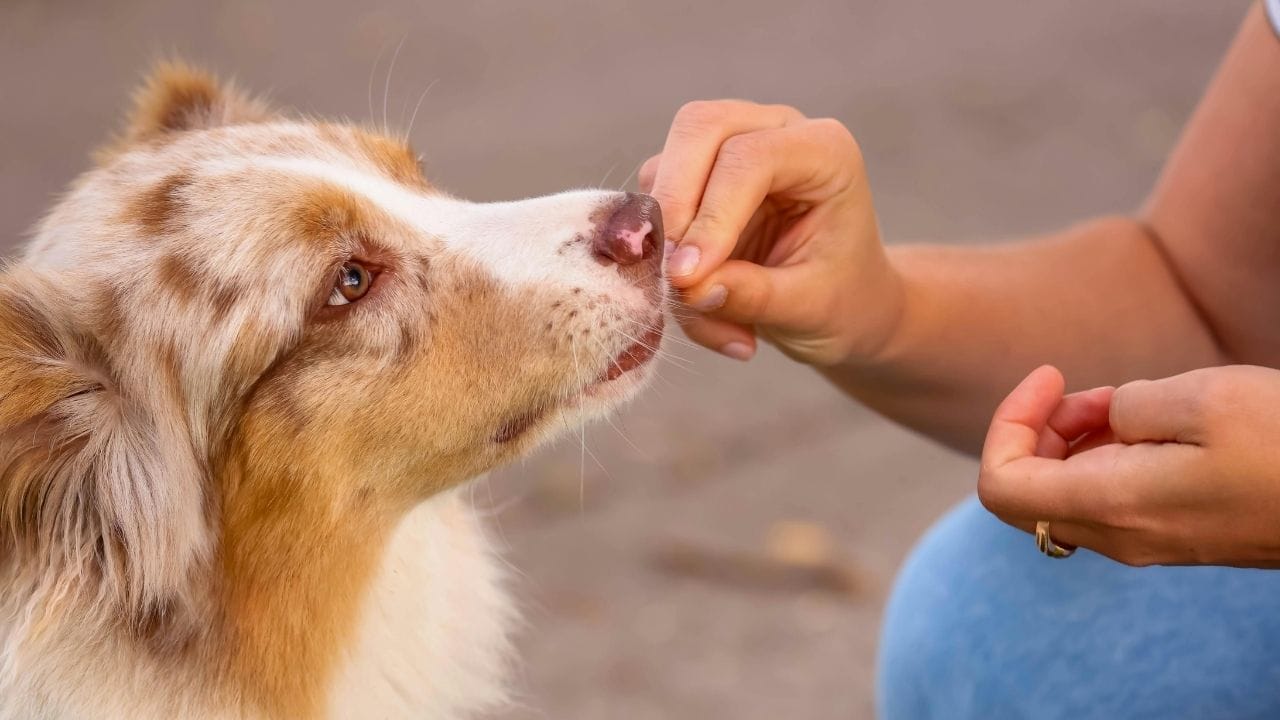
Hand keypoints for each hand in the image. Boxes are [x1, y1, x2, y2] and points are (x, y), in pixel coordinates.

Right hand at [641, 100, 902, 365]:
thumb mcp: (809, 308)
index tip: (687, 278)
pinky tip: (694, 297)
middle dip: (672, 203)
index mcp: (823, 151)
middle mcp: (775, 131)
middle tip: (668, 275)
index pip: (750, 158)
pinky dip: (661, 254)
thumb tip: (689, 287)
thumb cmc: (841, 297)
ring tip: (695, 304)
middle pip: (699, 128)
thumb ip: (753, 295)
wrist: (841, 301)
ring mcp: (732, 145)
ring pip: (667, 163)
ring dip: (664, 237)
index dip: (712, 215)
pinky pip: (656, 203)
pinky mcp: (698, 176)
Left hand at [978, 364, 1279, 567]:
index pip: (1000, 486)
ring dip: (1072, 439)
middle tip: (1079, 386)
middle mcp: (1119, 537)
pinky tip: (1144, 422)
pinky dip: (1103, 455)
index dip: (1007, 422)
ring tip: (1120, 398)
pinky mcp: (1172, 534)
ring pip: (1064, 494)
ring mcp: (1146, 542)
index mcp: (1113, 507)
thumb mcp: (1200, 397)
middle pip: (1024, 492)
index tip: (1050, 375)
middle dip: (1035, 430)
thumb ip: (1124, 406)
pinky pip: (1106, 498)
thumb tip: (1103, 421)